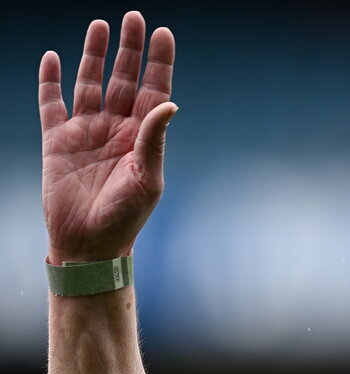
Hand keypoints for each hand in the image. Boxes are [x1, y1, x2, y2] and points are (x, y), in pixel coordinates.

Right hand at [39, 11, 175, 264]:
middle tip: (135, 17)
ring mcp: (86, 133)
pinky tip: (54, 58)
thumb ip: (154, 139)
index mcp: (141, 139)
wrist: (89, 245)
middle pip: (124, 79)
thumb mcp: (147, 180)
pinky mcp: (57, 141)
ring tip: (100, 25)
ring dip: (94, 55)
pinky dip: (50, 81)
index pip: (154, 92)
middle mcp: (115, 130)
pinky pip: (52, 104)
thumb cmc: (125, 218)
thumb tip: (169, 103)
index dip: (159, 63)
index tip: (164, 33)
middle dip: (130, 49)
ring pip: (90, 83)